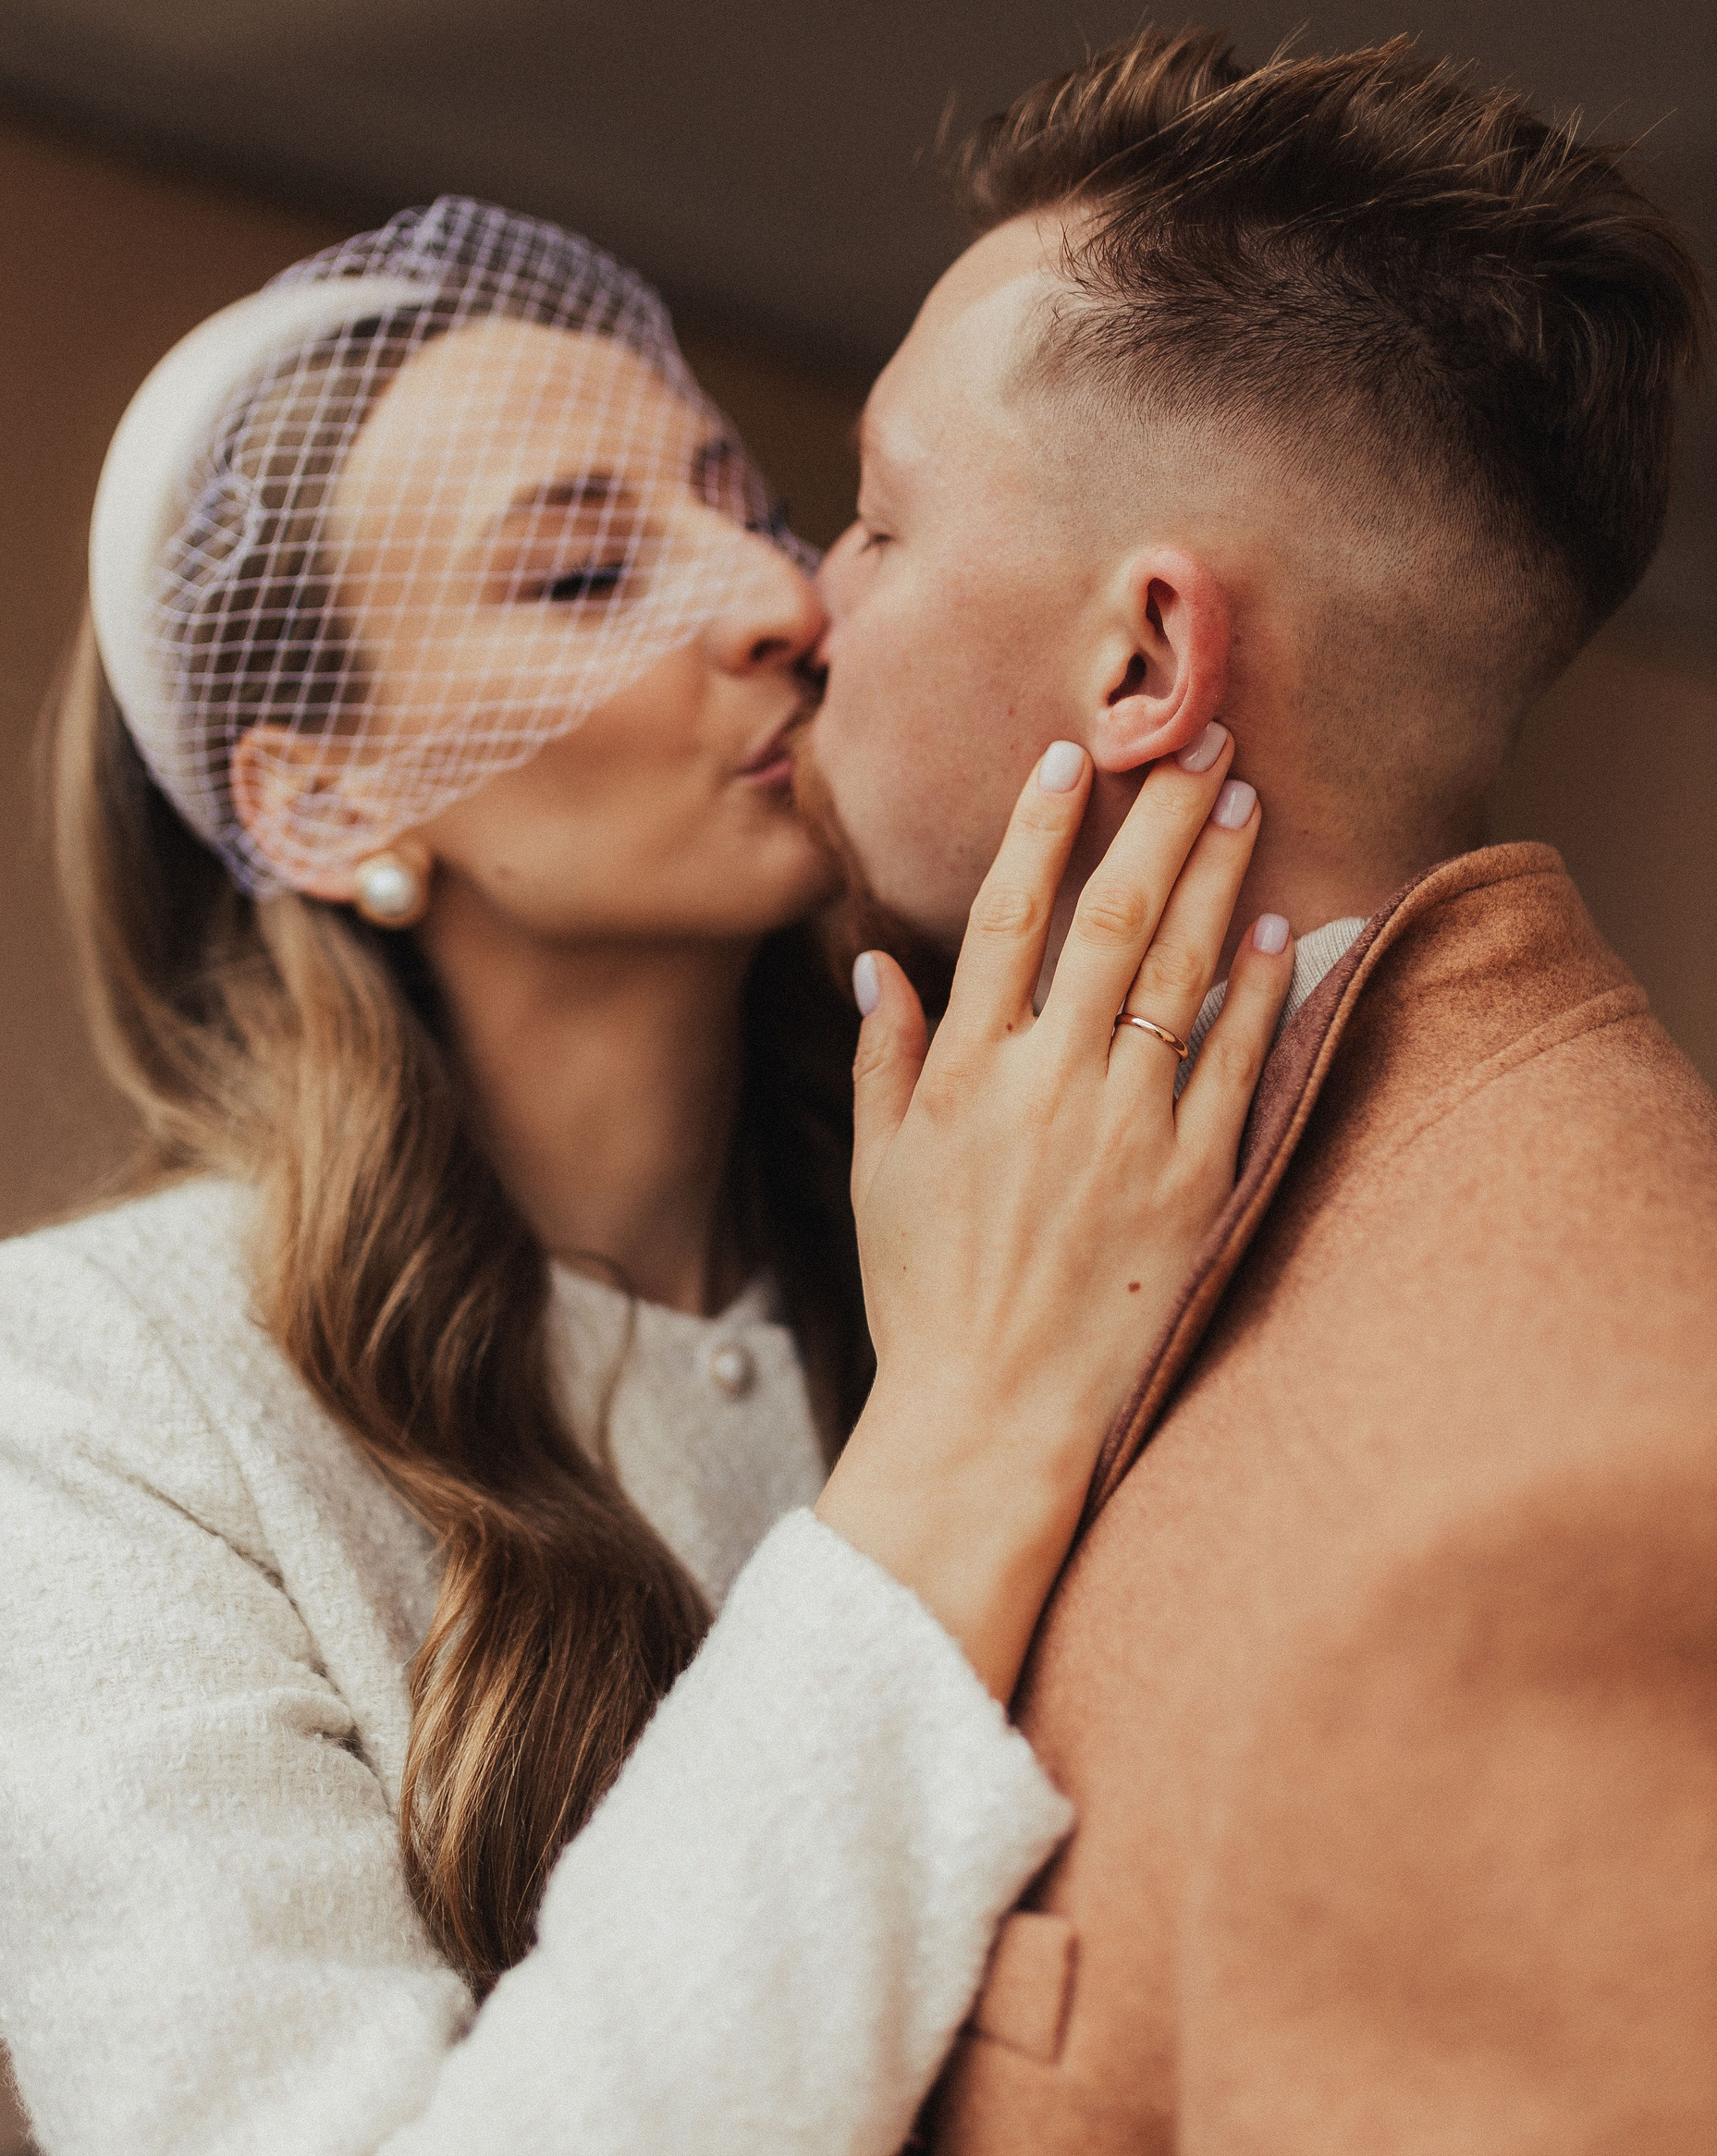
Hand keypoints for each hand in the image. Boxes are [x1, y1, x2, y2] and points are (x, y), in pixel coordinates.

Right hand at [815, 730, 1293, 1700]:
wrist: (992, 1418)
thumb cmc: (925, 1292)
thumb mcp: (877, 1169)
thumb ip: (882, 1056)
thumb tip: (876, 957)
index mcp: (965, 1077)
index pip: (1005, 919)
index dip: (1039, 829)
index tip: (1072, 754)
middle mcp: (1049, 1088)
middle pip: (1114, 920)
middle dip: (1159, 818)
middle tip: (1201, 736)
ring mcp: (1129, 1132)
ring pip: (1183, 973)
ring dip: (1218, 875)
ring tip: (1246, 797)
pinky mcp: (1195, 1183)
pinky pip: (1238, 1066)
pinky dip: (1259, 990)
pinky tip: (1278, 925)